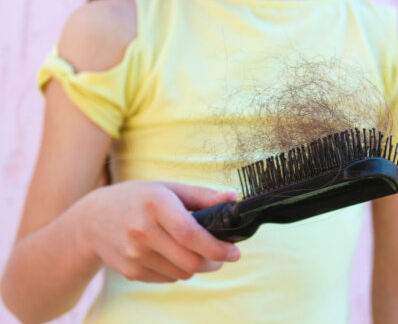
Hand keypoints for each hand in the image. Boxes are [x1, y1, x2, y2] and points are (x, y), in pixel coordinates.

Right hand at [77, 181, 240, 282]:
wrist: (91, 220)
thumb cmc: (137, 199)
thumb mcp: (167, 188)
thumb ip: (202, 195)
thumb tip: (233, 198)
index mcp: (155, 204)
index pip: (191, 234)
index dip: (217, 247)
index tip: (235, 252)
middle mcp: (142, 230)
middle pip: (191, 261)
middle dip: (214, 262)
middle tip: (221, 255)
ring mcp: (134, 254)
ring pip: (182, 273)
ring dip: (197, 266)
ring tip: (196, 252)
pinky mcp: (130, 271)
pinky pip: (168, 279)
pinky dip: (178, 271)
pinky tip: (172, 255)